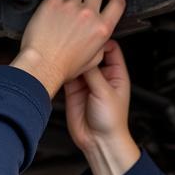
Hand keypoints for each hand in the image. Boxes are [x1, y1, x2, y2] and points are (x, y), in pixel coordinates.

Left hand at [12, 0, 126, 97]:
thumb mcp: (93, 60)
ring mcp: (70, 6)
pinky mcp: (53, 2)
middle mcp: (88, 14)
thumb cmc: (63, 67)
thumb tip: (100, 35)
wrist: (42, 66)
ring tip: (68, 2)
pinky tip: (57, 1)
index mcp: (102, 28)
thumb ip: (101, 44)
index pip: (118, 3)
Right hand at [63, 41, 139, 174]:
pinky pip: (67, 75)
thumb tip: (84, 55)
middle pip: (91, 54)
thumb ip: (93, 72)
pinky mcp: (73, 91)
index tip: (91, 33)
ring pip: (78, 63)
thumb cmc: (111, 121)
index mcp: (116, 73)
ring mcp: (87, 83)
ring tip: (63, 49)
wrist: (99, 142)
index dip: (101, 40)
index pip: (110, 48)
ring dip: (72, 58)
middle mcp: (101, 76)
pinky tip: (58, 64)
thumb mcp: (105, 91)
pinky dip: (63, 70)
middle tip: (74, 37)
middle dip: (83, 47)